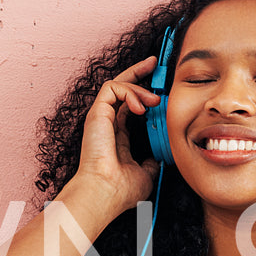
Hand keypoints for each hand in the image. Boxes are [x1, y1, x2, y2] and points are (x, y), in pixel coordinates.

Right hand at [73, 55, 161, 215]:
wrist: (105, 192)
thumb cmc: (120, 190)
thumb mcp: (145, 174)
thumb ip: (150, 163)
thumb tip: (157, 159)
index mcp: (117, 137)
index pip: (128, 107)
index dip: (142, 94)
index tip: (159, 88)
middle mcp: (107, 124)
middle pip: (120, 89)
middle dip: (138, 72)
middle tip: (154, 63)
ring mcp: (100, 117)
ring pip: (117, 85)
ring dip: (138, 86)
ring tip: (154, 100)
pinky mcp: (97, 113)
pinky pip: (112, 88)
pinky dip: (129, 91)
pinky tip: (141, 106)